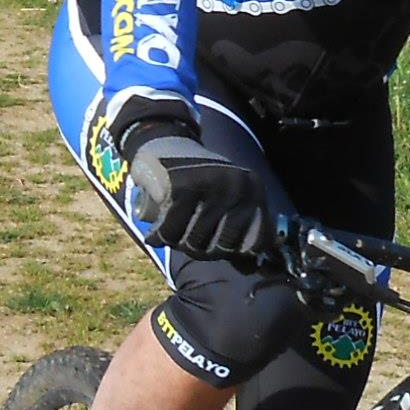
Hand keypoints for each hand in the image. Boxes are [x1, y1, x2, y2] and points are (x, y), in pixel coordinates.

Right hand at [124, 132, 272, 260]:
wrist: (165, 142)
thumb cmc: (199, 179)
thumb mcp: (228, 196)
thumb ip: (242, 225)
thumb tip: (250, 267)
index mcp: (254, 190)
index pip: (254, 244)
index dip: (232, 251)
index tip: (215, 243)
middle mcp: (238, 187)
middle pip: (221, 248)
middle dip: (200, 249)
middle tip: (186, 237)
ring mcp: (211, 185)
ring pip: (194, 242)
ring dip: (177, 243)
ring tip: (172, 231)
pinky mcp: (182, 187)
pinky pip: (171, 231)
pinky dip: (159, 237)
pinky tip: (155, 235)